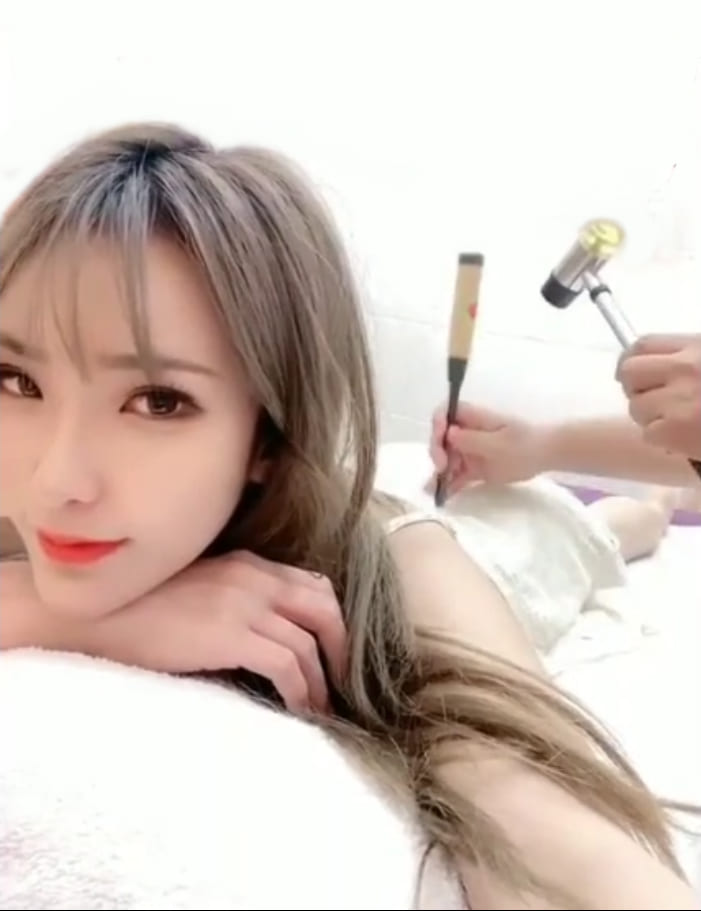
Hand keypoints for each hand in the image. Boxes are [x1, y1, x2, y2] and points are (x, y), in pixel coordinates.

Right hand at [108, 550, 347, 714]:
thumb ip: (235, 601)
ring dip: (322, 679)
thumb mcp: (199, 590)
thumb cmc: (140, 609)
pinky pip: (286, 665)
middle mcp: (253, 577)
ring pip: (308, 640)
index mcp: (247, 564)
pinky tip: (299, 711)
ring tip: (322, 708)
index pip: (311, 583)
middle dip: (340, 644)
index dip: (331, 618)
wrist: (95, 614)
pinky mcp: (230, 634)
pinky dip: (302, 691)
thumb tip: (265, 638)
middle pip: (323, 605)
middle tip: (342, 679)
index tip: (334, 650)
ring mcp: (243, 603)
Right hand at [429, 402, 545, 497]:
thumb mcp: (499, 442)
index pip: (445, 414)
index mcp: (473, 418)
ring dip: (440, 472)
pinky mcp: (474, 469)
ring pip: (446, 459)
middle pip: (441, 438)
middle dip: (438, 452)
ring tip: (436, 488)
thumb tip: (449, 433)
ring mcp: (470, 451)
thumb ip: (473, 439)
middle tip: (443, 468)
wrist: (546, 456)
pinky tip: (442, 496)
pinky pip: (457, 475)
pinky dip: (449, 484)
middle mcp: (467, 433)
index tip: (441, 440)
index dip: (438, 425)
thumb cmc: (525, 444)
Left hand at [617, 334, 700, 459]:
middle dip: (634, 389)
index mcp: (698, 345)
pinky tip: (686, 441)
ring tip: (678, 424)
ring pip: (636, 407)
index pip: (644, 344)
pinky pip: (648, 434)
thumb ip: (688, 361)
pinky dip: (663, 441)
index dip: (629, 359)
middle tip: (651, 403)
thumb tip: (656, 370)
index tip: (628, 373)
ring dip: (650, 419)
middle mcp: (685, 367)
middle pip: (630, 372)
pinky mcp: (676, 430)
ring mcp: (678, 398)